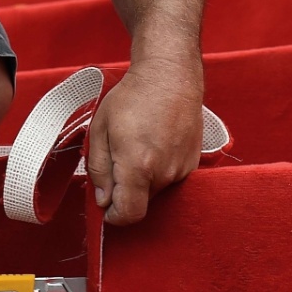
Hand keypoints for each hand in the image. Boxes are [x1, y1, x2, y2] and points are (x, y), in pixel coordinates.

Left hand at [85, 57, 203, 225]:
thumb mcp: (100, 129)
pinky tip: (154, 144)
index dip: (114, 216)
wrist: (169, 75)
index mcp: (137, 166)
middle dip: (126, 192)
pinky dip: (159, 170)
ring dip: (143, 179)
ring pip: (156, 191)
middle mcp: (164, 173)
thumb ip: (98, 169)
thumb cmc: (132, 97)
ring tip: (137, 146)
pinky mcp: (193, 163)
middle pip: (141, 203)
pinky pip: (171, 179)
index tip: (106, 205)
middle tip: (117, 161)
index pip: (128, 215)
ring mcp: (182, 169)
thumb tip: (103, 200)